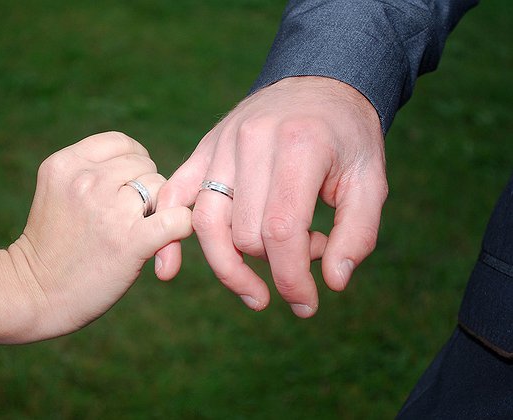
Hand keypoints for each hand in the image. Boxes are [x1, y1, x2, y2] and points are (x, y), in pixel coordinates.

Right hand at [9, 132, 192, 338]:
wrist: (34, 294)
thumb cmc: (51, 246)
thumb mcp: (58, 191)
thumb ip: (92, 171)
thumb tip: (144, 168)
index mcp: (66, 163)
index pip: (121, 143)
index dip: (132, 164)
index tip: (126, 188)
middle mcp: (86, 180)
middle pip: (144, 166)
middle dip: (144, 188)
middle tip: (128, 217)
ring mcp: (109, 209)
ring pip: (161, 188)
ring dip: (158, 209)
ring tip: (136, 231)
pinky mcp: (130, 240)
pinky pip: (177, 219)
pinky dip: (180, 227)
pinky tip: (168, 240)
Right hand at [155, 76, 387, 316]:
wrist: (317, 83)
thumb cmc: (347, 137)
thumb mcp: (371, 179)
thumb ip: (358, 233)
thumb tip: (333, 283)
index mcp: (299, 144)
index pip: (282, 229)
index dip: (292, 277)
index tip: (306, 303)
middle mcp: (252, 141)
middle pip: (246, 233)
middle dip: (278, 263)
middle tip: (311, 250)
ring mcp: (221, 144)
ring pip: (208, 224)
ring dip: (229, 269)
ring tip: (255, 293)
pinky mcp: (204, 149)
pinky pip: (173, 195)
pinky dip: (169, 233)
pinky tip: (168, 270)